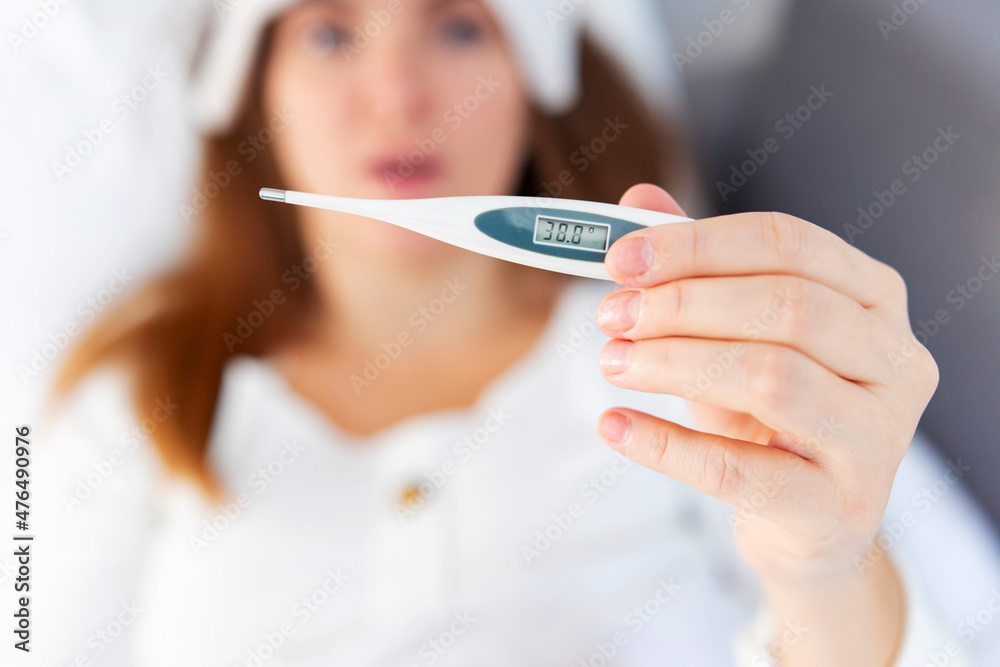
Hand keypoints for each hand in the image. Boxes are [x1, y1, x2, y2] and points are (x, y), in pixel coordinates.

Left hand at [593, 184, 938, 585]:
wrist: (807, 523)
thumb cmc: (770, 416)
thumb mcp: (734, 335)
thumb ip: (695, 267)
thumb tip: (637, 203)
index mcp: (874, 298)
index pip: (788, 243)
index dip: (696, 244)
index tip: (620, 258)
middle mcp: (894, 361)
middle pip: (787, 305)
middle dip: (682, 304)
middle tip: (611, 315)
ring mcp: (878, 439)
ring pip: (772, 378)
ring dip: (673, 363)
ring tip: (611, 361)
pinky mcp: (838, 507)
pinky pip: (741, 470)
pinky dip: (666, 445)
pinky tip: (615, 425)